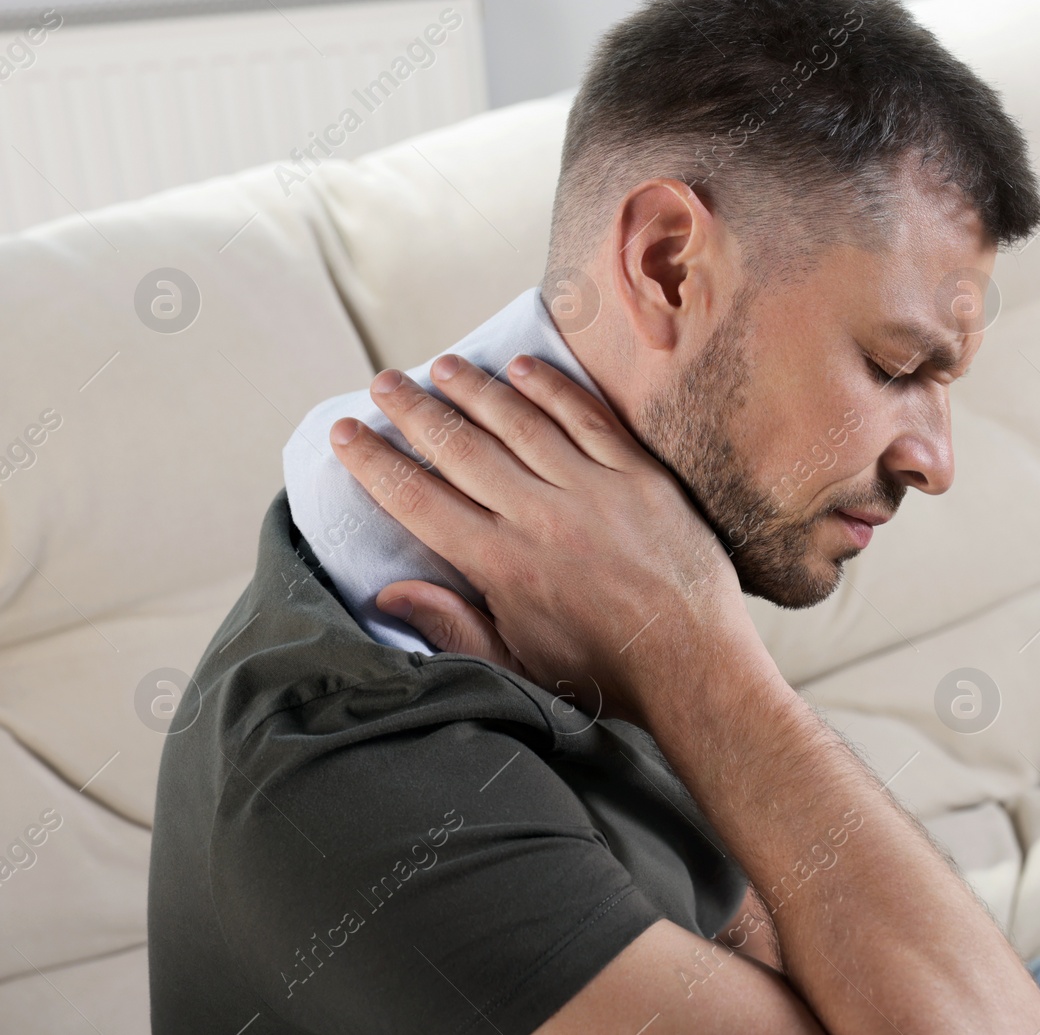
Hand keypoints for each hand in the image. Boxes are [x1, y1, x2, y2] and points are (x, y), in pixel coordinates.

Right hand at [328, 353, 763, 728]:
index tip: (344, 432)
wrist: (694, 666)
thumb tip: (389, 594)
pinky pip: (588, 418)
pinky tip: (522, 367)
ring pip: (520, 422)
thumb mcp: (517, 664)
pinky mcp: (640, 477)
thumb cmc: (604, 674)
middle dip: (413, 410)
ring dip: (475, 388)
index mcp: (503, 565)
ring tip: (442, 365)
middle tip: (383, 382)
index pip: (420, 501)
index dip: (375, 463)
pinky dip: (552, 388)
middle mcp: (541, 517)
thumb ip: (453, 625)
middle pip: (461, 448)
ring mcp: (594, 490)